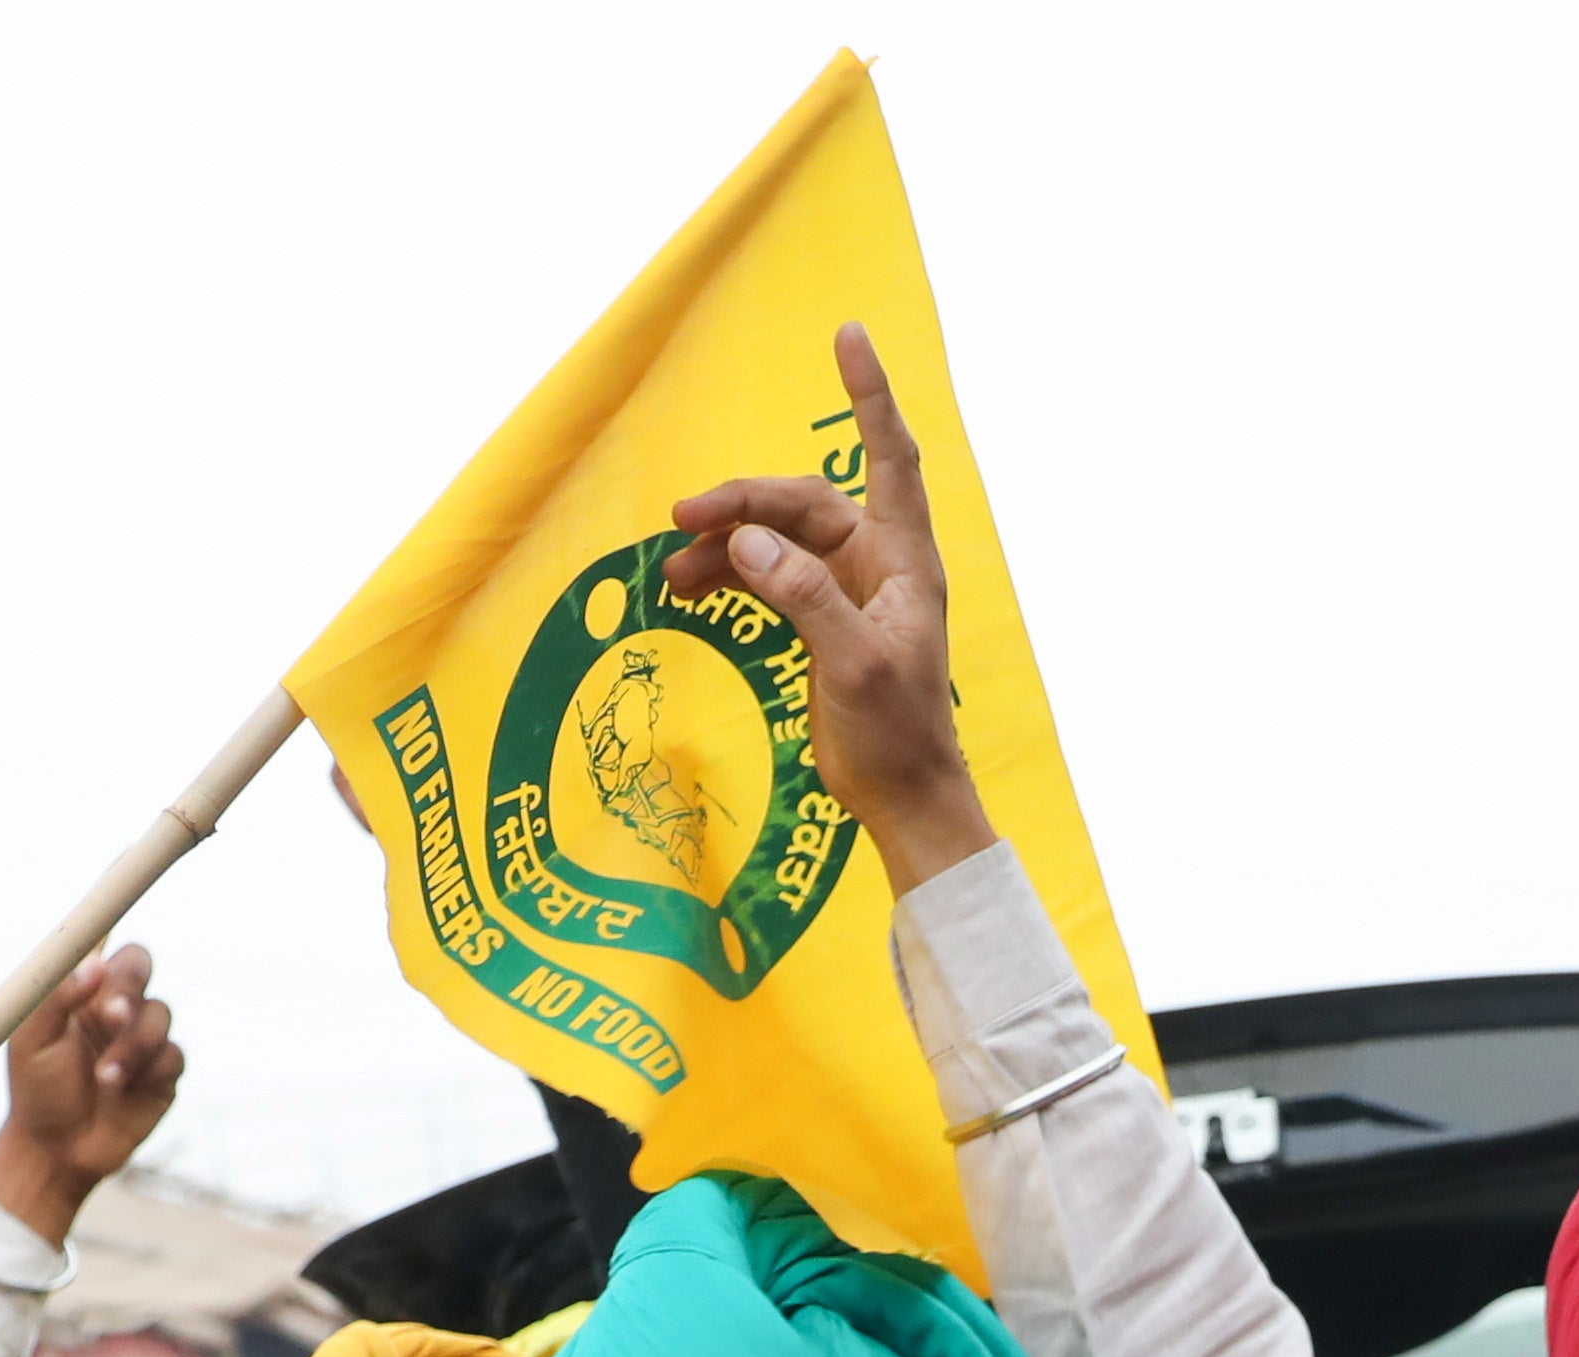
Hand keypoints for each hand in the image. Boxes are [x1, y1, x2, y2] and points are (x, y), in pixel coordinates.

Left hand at [0, 950, 181, 1237]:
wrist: (56, 1150)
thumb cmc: (36, 1090)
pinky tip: (122, 1094)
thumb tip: (92, 962)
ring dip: (132, 1046)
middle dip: (128, 991)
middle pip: (142, 968)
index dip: (110, 950)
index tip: (100, 971)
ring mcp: (143, 1041)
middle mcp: (117, 1009)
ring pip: (160, 1016)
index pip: (106, 950)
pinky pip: (173, 1056)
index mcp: (83, 993)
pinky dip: (149, 1072)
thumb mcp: (30, 1040)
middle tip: (111, 1017)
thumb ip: (55, 996)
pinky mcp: (163, 1075)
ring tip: (103, 1080)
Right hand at [662, 321, 987, 890]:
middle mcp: (878, 564)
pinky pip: (767, 577)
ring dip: (726, 545)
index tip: (848, 334)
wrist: (903, 801)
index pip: (889, 457)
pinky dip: (729, 577)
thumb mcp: (853, 664)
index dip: (869, 395)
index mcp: (904, 560)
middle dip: (744, 502)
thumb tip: (748, 543)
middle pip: (805, 502)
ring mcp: (848, 591)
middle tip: (682, 517)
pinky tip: (688, 588)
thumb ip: (803, 597)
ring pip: (778, 540)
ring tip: (673, 568)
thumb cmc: (897, 735)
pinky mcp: (821, 622)